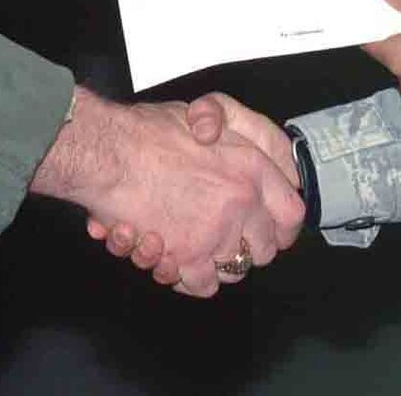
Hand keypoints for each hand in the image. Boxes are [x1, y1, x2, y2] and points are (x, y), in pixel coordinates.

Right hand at [35, 91, 303, 296]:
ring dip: (217, 264)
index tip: (273, 231)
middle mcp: (241, 202)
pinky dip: (190, 279)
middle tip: (224, 241)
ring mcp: (217, 232)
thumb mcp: (200, 115)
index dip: (282, 227)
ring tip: (194, 250)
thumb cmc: (145, 131)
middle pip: (265, 248)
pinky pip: (203, 284)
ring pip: (235, 269)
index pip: (291, 212)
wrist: (109, 152)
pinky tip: (174, 262)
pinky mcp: (188, 256)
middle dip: (247, 249)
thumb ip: (227, 136)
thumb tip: (237, 153)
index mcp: (251, 166)